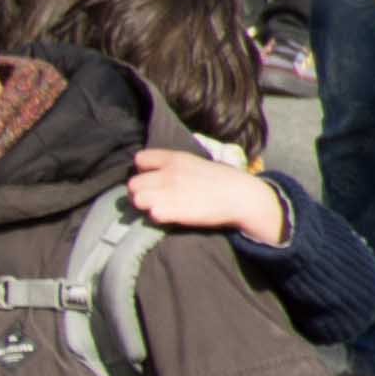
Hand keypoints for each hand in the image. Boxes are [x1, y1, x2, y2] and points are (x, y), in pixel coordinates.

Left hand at [125, 147, 286, 243]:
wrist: (241, 196)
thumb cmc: (221, 179)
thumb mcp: (195, 162)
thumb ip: (173, 165)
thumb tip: (154, 171)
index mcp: (174, 158)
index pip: (140, 159)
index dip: (143, 170)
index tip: (151, 177)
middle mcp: (168, 173)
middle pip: (133, 184)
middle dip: (140, 191)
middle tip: (152, 197)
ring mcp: (168, 192)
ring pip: (137, 200)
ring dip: (145, 205)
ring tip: (159, 207)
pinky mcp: (172, 211)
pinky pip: (151, 215)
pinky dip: (157, 217)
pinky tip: (169, 216)